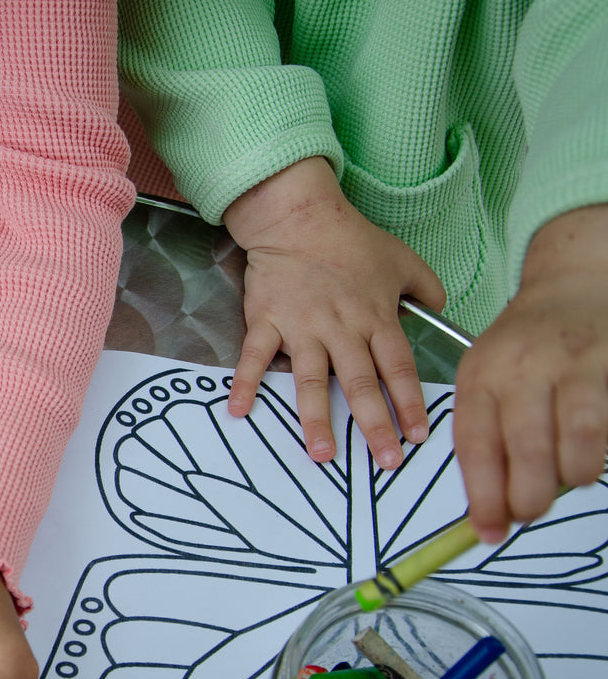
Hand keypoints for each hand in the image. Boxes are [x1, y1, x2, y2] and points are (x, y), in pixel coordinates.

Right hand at [222, 157, 446, 468]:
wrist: (298, 217)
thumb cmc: (350, 239)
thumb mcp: (402, 260)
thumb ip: (425, 289)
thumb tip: (439, 312)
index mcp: (375, 317)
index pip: (397, 368)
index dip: (409, 403)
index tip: (418, 436)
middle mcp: (341, 328)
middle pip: (360, 383)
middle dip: (373, 424)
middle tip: (383, 461)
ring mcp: (301, 327)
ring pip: (310, 379)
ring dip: (315, 418)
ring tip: (321, 453)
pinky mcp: (267, 322)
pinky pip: (255, 356)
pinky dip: (246, 383)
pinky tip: (239, 411)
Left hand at [454, 204, 607, 541]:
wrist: (572, 285)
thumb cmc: (526, 346)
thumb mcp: (487, 380)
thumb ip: (489, 433)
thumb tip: (490, 503)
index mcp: (479, 379)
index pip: (475, 447)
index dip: (483, 497)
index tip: (486, 531)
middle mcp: (519, 370)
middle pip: (524, 449)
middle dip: (526, 497)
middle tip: (527, 515)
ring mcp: (567, 365)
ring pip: (573, 438)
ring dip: (569, 476)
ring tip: (563, 482)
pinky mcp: (604, 365)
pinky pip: (605, 423)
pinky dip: (598, 454)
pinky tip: (588, 460)